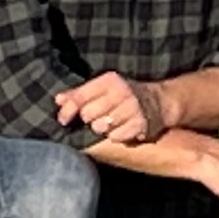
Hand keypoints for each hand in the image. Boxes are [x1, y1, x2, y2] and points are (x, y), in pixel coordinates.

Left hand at [53, 72, 169, 146]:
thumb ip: (80, 93)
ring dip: (103, 128)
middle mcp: (121, 92)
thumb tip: (58, 100)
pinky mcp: (140, 124)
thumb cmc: (125, 94)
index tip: (63, 120)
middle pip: (88, 115)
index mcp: (109, 80)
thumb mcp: (104, 88)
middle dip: (90, 119)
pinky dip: (117, 136)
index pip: (80, 97)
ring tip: (113, 122)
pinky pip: (115, 137)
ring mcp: (132, 108)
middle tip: (100, 116)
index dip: (68, 111)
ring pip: (100, 128)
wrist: (160, 101)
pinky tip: (124, 128)